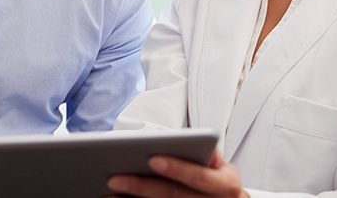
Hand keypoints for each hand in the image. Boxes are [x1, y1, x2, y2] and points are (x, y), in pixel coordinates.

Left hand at [107, 148, 248, 197]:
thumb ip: (203, 154)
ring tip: (109, 193)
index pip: (201, 177)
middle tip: (114, 177)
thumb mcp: (218, 165)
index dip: (178, 169)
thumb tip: (174, 144)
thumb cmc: (216, 178)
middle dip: (143, 186)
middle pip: (175, 196)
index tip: (152, 159)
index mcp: (228, 183)